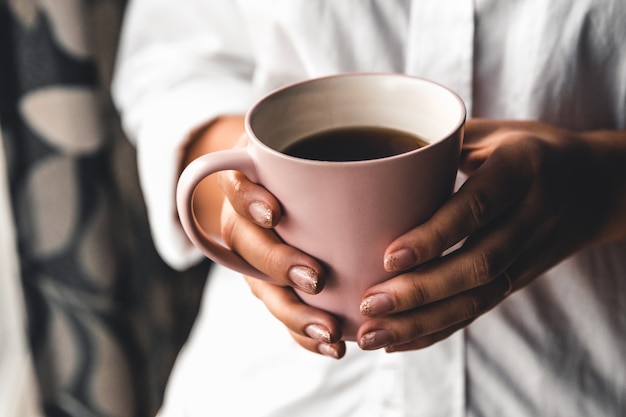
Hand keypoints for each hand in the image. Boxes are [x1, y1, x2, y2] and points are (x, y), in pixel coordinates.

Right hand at [183, 115, 344, 357]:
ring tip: (332, 333)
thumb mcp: (318, 146)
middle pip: (247, 246)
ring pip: (264, 291)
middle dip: (278, 265)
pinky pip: (284, 313)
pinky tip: (337, 345)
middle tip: (315, 278)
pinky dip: (305, 335)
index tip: (275, 212)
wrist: (286, 187)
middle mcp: (247, 223)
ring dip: (295, 315)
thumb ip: (347, 143)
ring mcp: (260, 259)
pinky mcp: (276, 286)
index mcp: (251, 182)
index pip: (236, 187)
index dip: (249, 201)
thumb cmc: (313, 164)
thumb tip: (422, 147)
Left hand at [356, 119, 625, 350]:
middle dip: (422, 291)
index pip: (479, 207)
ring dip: (423, 322)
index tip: (389, 256)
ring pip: (479, 298)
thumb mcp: (496, 131)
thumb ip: (443, 141)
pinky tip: (397, 341)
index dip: (436, 235)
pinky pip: (480, 310)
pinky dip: (437, 330)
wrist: (598, 186)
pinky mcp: (520, 279)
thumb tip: (376, 155)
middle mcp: (532, 215)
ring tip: (372, 334)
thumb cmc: (531, 149)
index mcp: (523, 169)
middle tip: (370, 304)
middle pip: (479, 264)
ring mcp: (529, 254)